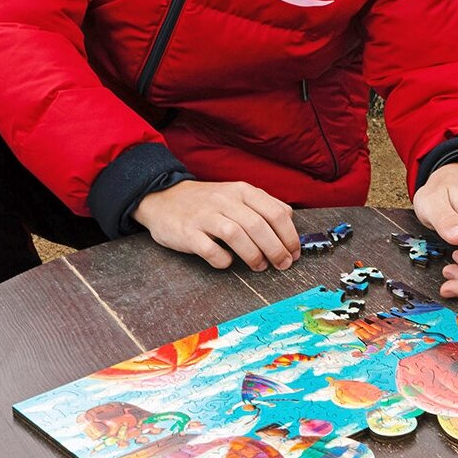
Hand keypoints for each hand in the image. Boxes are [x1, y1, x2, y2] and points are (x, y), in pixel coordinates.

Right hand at [133, 180, 299, 272]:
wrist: (163, 198)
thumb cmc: (207, 202)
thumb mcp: (237, 195)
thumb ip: (263, 205)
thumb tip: (289, 221)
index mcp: (242, 191)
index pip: (275, 212)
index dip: (289, 235)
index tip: (294, 252)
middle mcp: (225, 200)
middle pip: (259, 225)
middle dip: (276, 249)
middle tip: (283, 264)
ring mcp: (205, 216)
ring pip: (236, 235)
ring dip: (253, 255)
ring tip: (260, 266)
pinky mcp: (187, 232)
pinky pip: (209, 249)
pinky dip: (222, 259)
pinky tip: (228, 263)